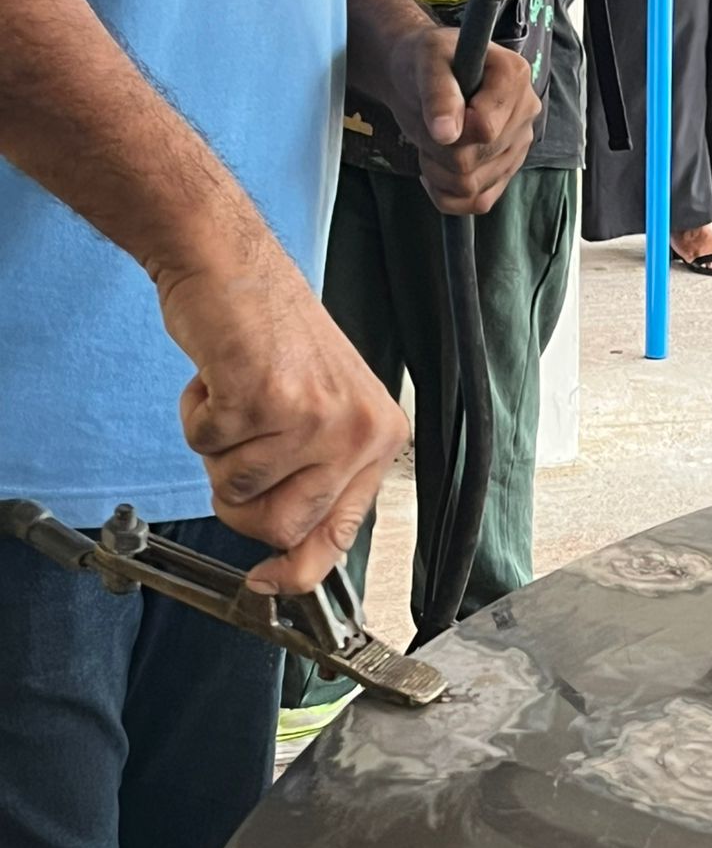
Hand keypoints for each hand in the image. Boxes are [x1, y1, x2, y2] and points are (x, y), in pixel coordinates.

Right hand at [156, 230, 409, 594]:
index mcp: (379, 439)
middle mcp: (357, 432)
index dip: (297, 571)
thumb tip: (289, 562)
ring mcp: (314, 416)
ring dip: (215, 452)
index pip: (340, 534)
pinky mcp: (265, 398)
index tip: (266, 583)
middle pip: (280, 528)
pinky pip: (207, 448)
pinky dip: (195, 418)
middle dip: (238, 501)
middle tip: (234, 449)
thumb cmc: (271, 335)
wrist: (233, 264)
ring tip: (232, 399)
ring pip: (237, 492)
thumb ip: (316, 481)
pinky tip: (216, 378)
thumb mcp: (320, 411)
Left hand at [386, 25, 540, 214]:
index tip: (438, 109)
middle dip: (439, 148)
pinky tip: (436, 171)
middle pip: (475, 160)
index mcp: (514, 77)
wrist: (423, 78)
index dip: (452, 128)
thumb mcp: (427, 63)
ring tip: (431, 142)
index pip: (485, 130)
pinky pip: (478, 203)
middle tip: (428, 124)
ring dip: (438, 171)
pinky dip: (447, 195)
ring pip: (472, 187)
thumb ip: (438, 93)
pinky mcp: (506, 173)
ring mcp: (518, 148)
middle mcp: (525, 114)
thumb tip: (445, 133)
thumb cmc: (427, 62)